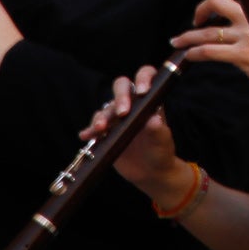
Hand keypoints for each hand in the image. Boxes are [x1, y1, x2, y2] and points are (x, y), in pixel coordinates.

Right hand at [79, 67, 188, 201]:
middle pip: (122, 87)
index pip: (146, 77)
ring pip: (106, 107)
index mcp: (150, 101)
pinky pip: (94, 126)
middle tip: (122, 113)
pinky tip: (85, 135)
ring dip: (102, 116)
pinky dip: (89, 130)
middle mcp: (133, 104)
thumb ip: (159, 131)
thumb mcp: (163, 143)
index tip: (142, 91)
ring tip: (101, 129)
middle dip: (120, 96)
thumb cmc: (161, 153)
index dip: (143, 78)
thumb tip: (154, 119)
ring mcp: (118, 117)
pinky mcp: (106, 132)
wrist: (150, 173)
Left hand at [171, 0, 248, 88]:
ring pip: (207, 31)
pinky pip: (209, 51)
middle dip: (200, 9)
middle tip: (196, 19)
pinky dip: (194, 52)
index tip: (214, 0)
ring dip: (187, 36)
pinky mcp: (242, 55)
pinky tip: (189, 55)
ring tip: (177, 41)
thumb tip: (245, 7)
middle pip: (215, 2)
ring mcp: (246, 36)